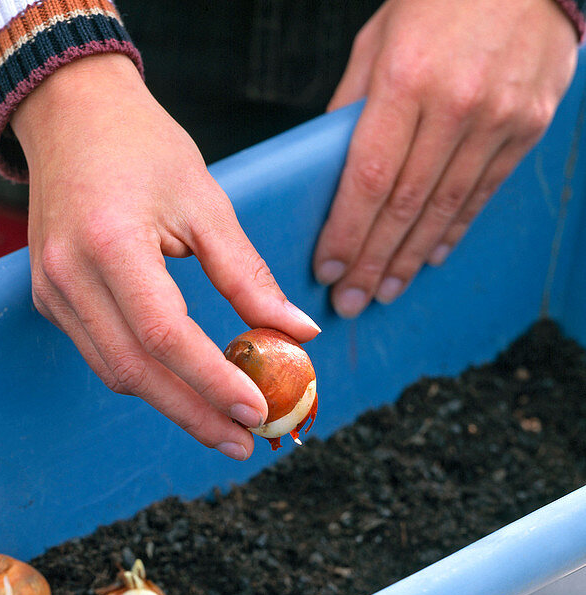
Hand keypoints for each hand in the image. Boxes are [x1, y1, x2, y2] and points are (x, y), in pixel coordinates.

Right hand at [11, 54, 319, 459]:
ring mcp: (51, 292)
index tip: (257, 411)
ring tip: (223, 424)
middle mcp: (68, 274)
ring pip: (114, 372)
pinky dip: (146, 376)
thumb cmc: (143, 147)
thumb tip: (299, 332)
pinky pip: (101, 354)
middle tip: (243, 441)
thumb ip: (247, 275)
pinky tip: (184, 387)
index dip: (211, 380)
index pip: (164, 333)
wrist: (69, 115)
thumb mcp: (206, 201)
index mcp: (109, 242)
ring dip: (171, 404)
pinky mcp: (50, 300)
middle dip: (193, 414)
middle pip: (133, 370)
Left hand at [313, 0, 579, 318]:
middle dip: (373, 262)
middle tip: (351, 302)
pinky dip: (452, 230)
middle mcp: (455, 104)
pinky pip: (482, 192)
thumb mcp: (378, 42)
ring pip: (444, 208)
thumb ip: (352, 108)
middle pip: (405, 206)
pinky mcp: (528, 125)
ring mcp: (498, 118)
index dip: (348, 233)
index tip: (328, 270)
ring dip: (409, 258)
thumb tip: (329, 174)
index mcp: (406, 81)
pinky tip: (428, 258)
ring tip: (385, 291)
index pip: (370, 180)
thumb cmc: (438, 1)